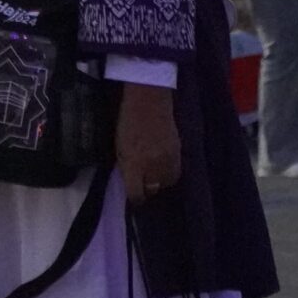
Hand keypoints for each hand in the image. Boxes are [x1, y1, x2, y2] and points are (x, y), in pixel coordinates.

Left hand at [116, 82, 181, 204]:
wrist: (149, 100)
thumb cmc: (128, 121)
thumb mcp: (119, 147)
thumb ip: (126, 167)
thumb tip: (132, 183)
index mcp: (134, 164)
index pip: (136, 193)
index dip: (135, 198)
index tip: (135, 197)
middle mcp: (152, 165)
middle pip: (153, 189)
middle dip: (147, 188)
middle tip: (142, 181)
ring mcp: (168, 159)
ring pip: (166, 182)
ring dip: (160, 181)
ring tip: (154, 172)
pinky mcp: (179, 152)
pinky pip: (175, 171)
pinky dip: (169, 171)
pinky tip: (163, 163)